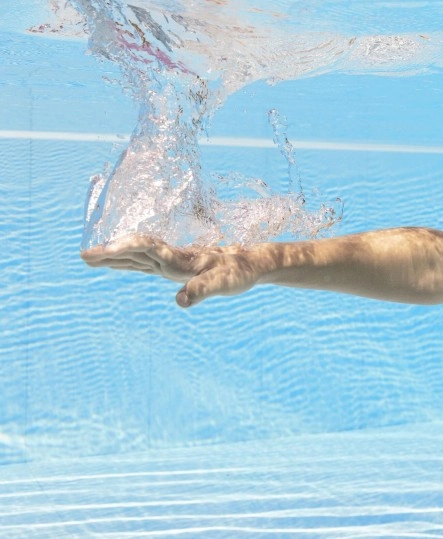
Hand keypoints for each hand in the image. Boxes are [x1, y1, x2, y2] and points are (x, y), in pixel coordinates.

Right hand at [81, 235, 263, 307]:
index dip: (125, 249)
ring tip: (90, 258)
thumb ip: (203, 289)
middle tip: (84, 256)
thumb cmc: (239, 273)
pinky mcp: (174, 267)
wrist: (250, 263)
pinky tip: (117, 262)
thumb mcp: (225, 283)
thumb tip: (181, 300)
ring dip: (114, 256)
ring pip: (137, 256)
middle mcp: (172, 258)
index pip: (148, 249)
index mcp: (181, 259)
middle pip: (136, 250)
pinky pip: (144, 262)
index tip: (104, 252)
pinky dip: (127, 261)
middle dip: (110, 253)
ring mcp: (171, 262)